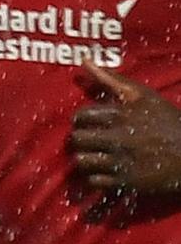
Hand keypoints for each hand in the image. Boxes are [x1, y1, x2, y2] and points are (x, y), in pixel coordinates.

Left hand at [71, 64, 180, 196]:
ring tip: (97, 155)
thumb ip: (112, 80)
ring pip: (82, 161)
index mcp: (124, 114)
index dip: (81, 120)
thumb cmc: (166, 120)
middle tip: (89, 140)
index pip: (82, 116)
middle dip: (80, 139)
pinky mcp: (125, 181)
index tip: (88, 123)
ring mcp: (122, 160)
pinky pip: (93, 181)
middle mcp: (121, 136)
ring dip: (86, 159)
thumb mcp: (144, 96)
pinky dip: (96, 177)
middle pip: (77, 139)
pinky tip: (106, 171)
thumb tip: (84, 62)